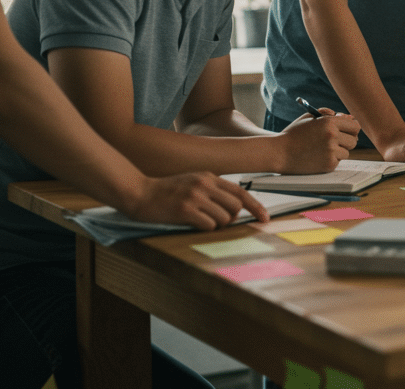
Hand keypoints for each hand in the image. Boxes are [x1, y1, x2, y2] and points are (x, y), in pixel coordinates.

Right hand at [123, 172, 268, 229]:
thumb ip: (213, 190)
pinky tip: (192, 223)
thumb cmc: (166, 191)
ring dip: (216, 225)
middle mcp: (205, 184)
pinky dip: (205, 228)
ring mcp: (195, 196)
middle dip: (231, 219)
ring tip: (200, 220)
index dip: (256, 206)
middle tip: (217, 221)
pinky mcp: (185, 209)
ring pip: (224, 218)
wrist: (139, 192)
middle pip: (236, 207)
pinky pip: (209, 225)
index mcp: (209, 177)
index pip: (242, 192)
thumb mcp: (193, 182)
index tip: (265, 218)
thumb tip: (234, 207)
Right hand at [277, 110, 359, 172]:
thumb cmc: (293, 134)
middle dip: (347, 140)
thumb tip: (348, 117)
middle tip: (336, 141)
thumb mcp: (309, 117)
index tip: (347, 131)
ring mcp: (331, 151)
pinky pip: (338, 161)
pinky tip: (317, 156)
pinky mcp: (329, 164)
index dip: (351, 128)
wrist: (278, 152)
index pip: (355, 126)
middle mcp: (332, 136)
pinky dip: (331, 159)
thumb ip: (328, 113)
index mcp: (329, 122)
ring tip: (323, 149)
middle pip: (354, 140)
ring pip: (347, 151)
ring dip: (339, 151)